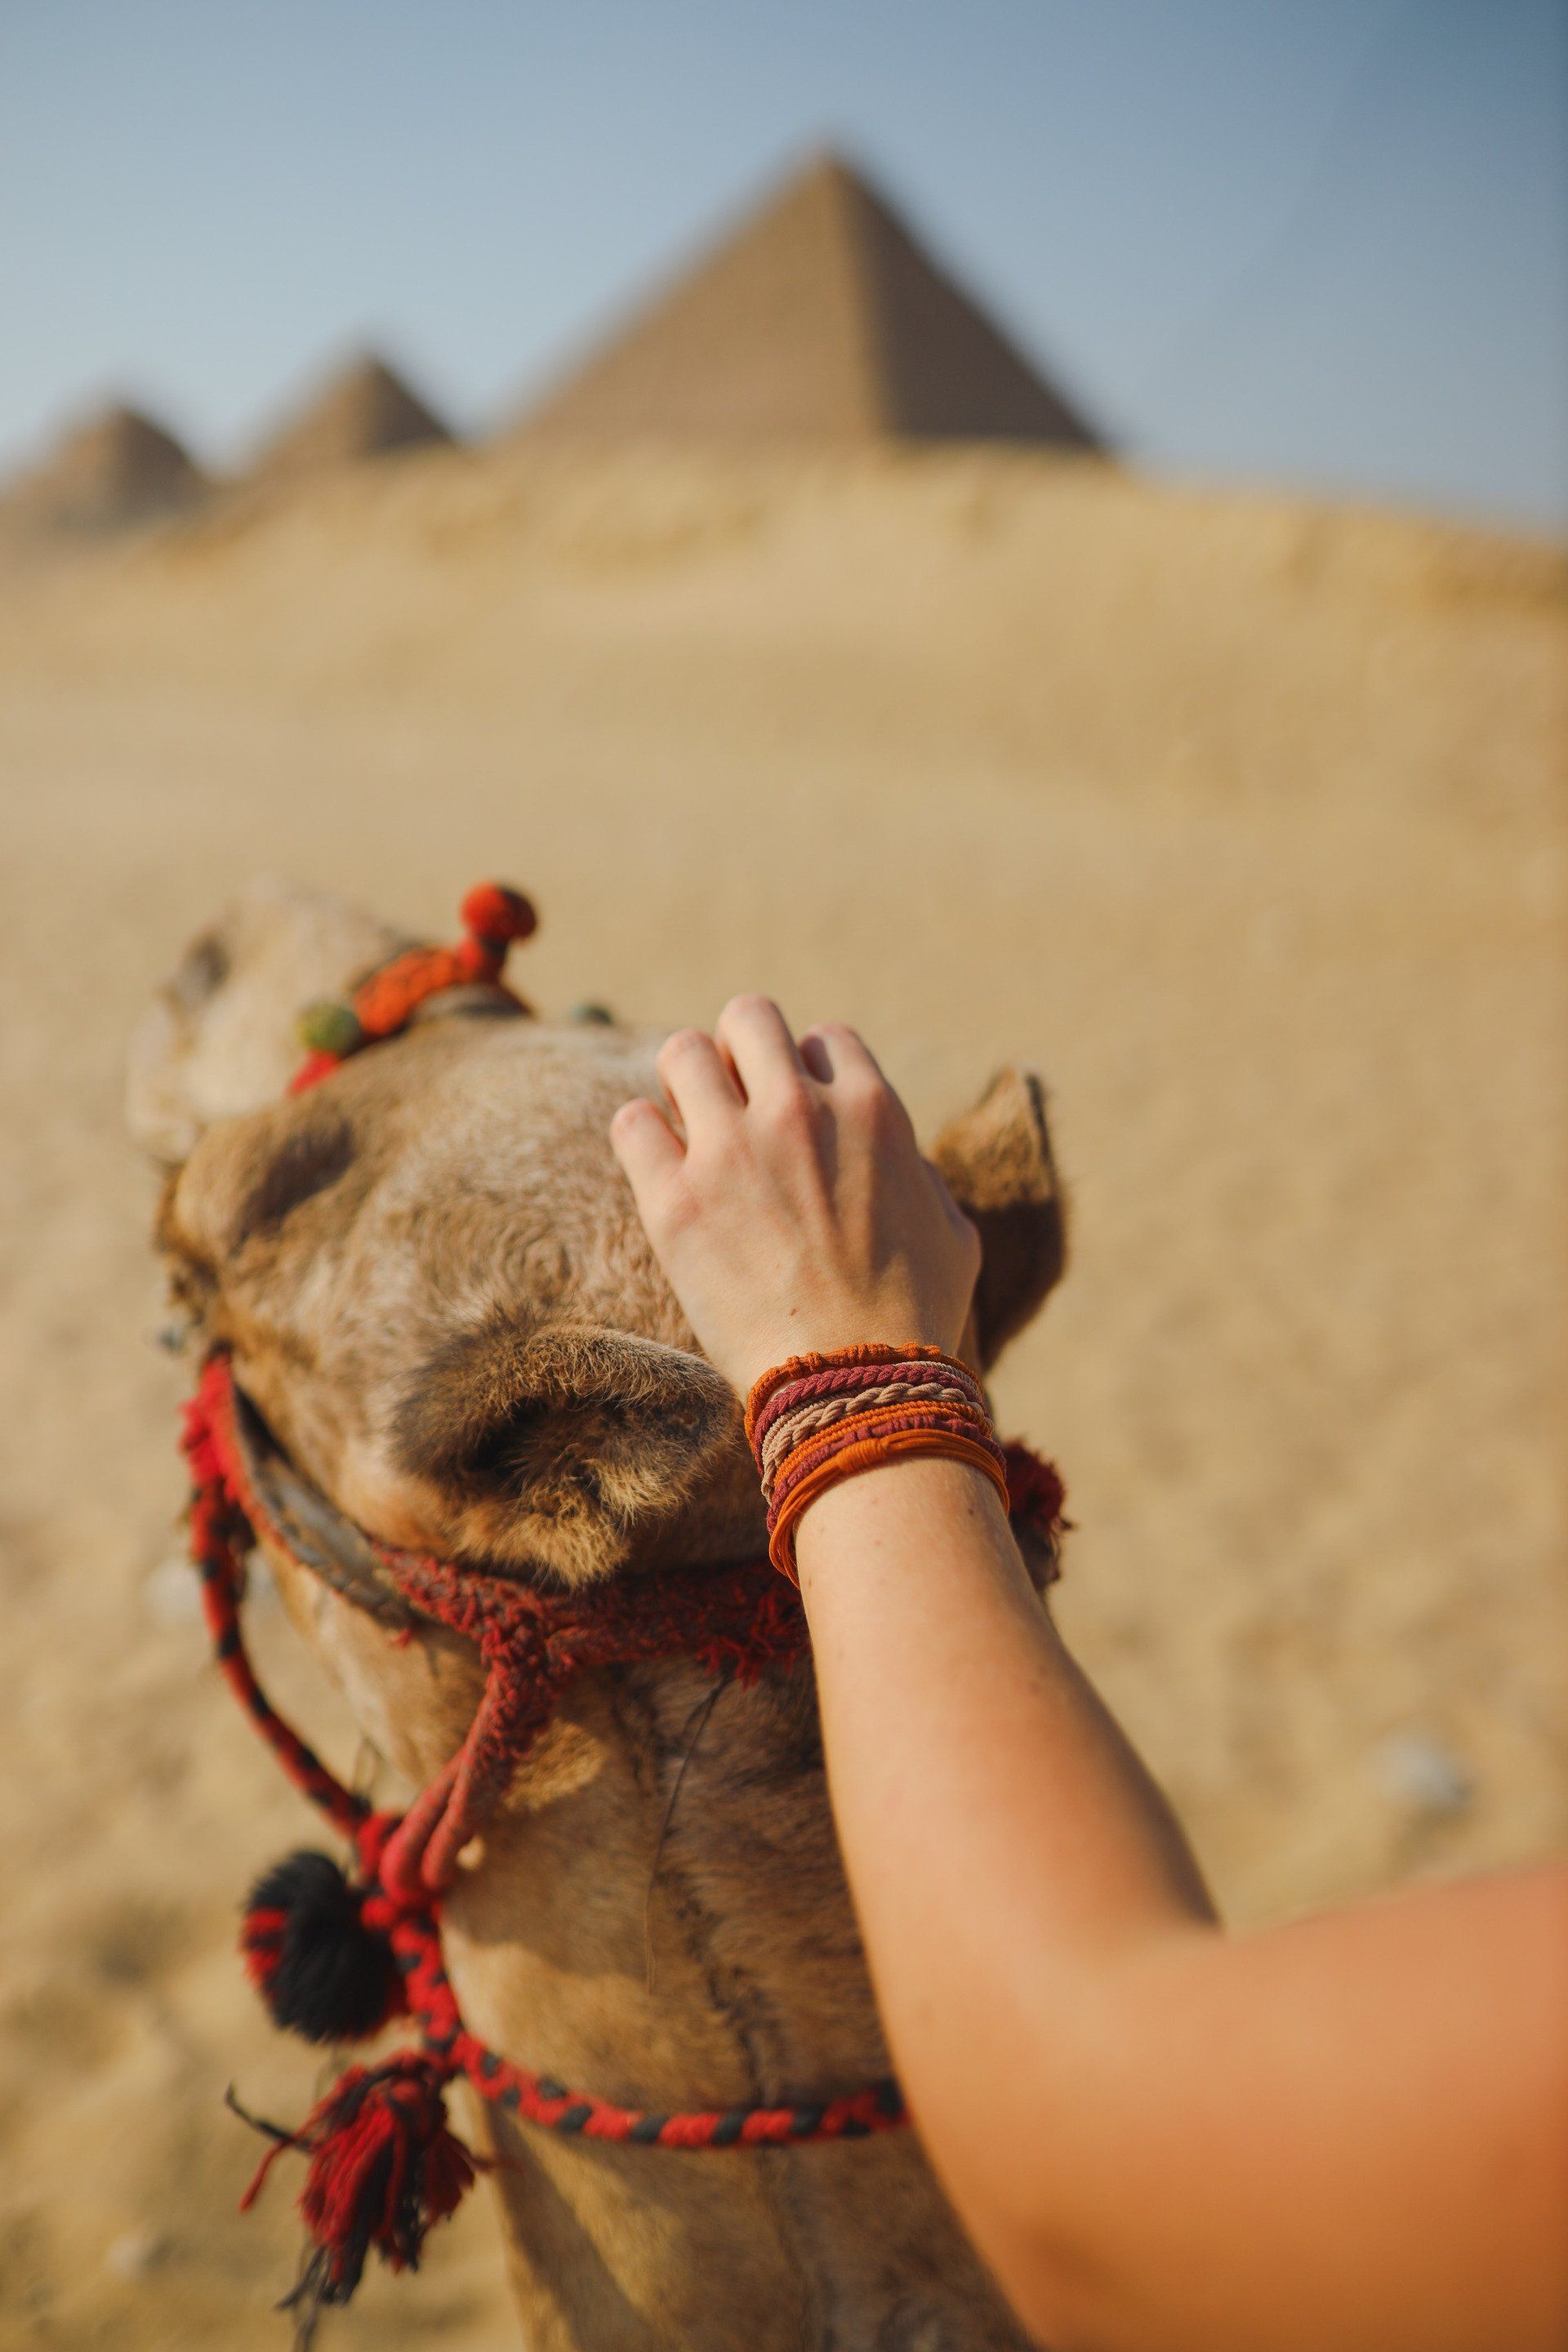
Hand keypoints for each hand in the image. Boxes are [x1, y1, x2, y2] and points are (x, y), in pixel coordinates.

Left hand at [610, 996, 981, 1397]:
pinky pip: (632, 1123)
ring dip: (684, 1085)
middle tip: (735, 1110)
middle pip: (747, 1018)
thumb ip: (923, 1176)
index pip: (822, 1038)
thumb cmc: (916, 1321)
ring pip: (681, 1053)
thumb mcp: (954, 1233)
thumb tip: (901, 1159)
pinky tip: (662, 1175)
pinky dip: (643, 1139)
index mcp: (871, 1110)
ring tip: (690, 1133)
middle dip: (738, 1055)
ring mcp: (731, 1151)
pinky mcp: (675, 1201)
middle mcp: (799, 1112)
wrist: (856, 1388)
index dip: (808, 1075)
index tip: (802, 1119)